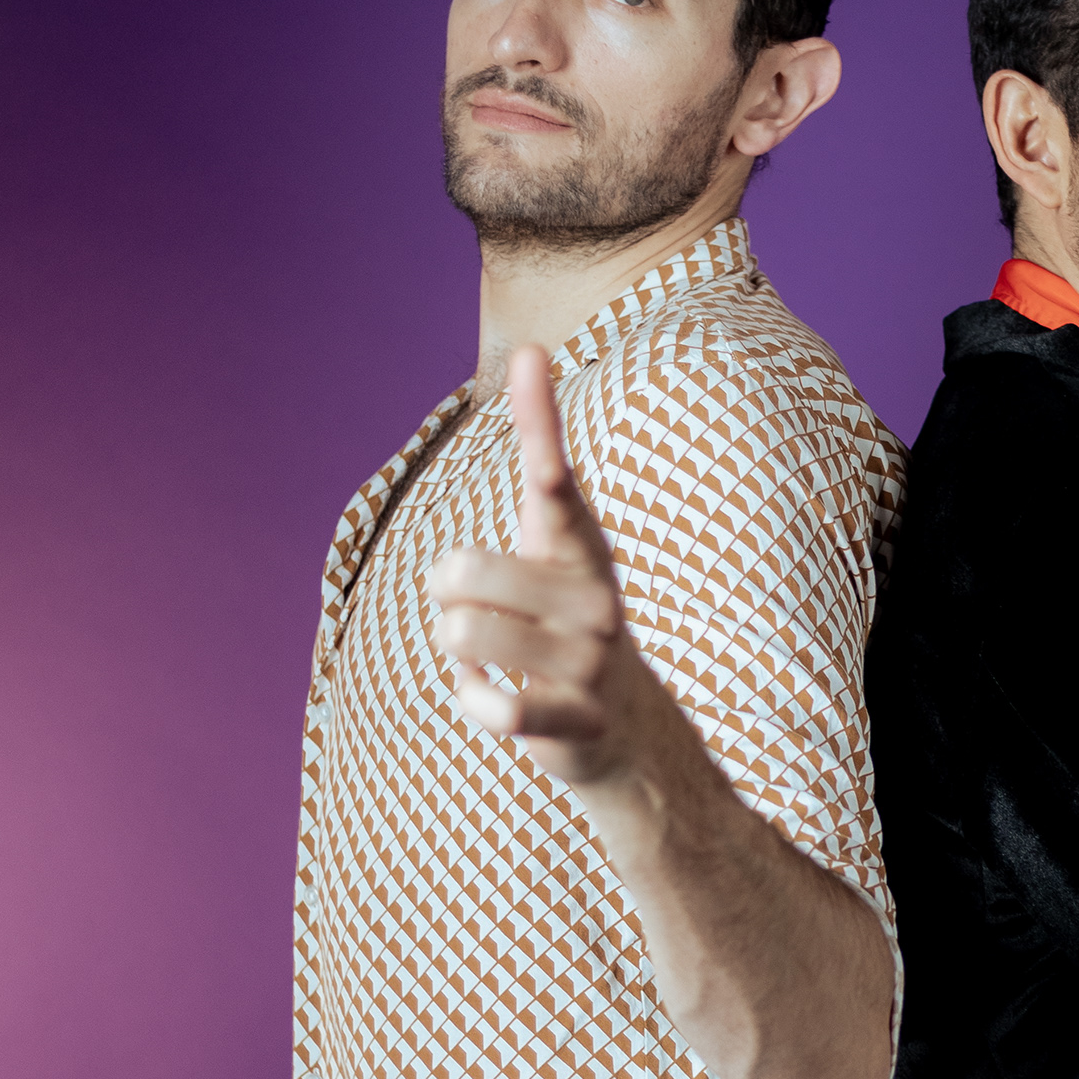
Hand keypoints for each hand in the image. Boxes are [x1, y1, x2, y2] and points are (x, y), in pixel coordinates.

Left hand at [431, 345, 673, 788]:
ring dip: (455, 643)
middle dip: (444, 589)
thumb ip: (540, 455)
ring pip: (462, 633)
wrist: (634, 731)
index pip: (555, 477)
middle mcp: (595, 598)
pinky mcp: (574, 722)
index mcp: (583, 545)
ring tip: (485, 651)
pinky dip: (474, 701)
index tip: (532, 357)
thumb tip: (534, 347)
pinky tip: (494, 697)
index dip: (538, 424)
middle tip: (472, 605)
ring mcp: (588, 661)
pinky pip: (492, 706)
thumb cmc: (570, 614)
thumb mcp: (557, 536)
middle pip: (464, 570)